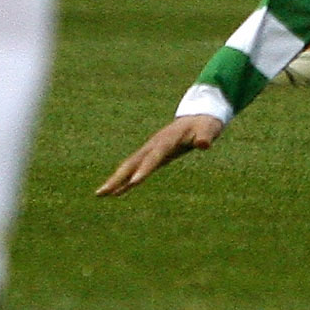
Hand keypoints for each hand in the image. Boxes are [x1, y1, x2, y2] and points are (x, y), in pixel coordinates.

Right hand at [95, 113, 225, 195]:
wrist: (198, 116)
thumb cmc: (205, 124)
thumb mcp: (208, 129)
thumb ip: (206, 136)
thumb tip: (204, 144)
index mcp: (167, 140)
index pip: (154, 158)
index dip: (144, 170)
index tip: (134, 183)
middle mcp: (154, 145)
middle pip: (133, 163)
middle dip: (117, 177)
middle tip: (101, 192)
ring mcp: (151, 150)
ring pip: (130, 166)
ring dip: (116, 180)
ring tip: (101, 194)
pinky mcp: (152, 156)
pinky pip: (136, 169)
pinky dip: (126, 181)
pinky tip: (117, 192)